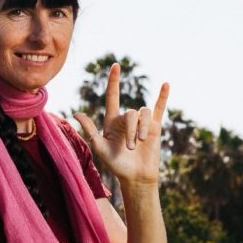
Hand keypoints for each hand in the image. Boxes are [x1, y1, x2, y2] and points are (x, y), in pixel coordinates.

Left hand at [73, 63, 168, 187]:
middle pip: (130, 113)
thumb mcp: (100, 148)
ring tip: (140, 144)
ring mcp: (142, 122)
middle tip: (129, 148)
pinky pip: (159, 109)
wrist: (135, 177)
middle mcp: (126, 119)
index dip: (113, 81)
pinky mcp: (155, 128)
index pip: (112, 96)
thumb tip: (76, 113)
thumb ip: (90, 130)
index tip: (115, 65)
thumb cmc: (116, 165)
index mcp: (111, 121)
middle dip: (131, 131)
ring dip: (142, 128)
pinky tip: (166, 84)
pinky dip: (162, 96)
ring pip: (143, 114)